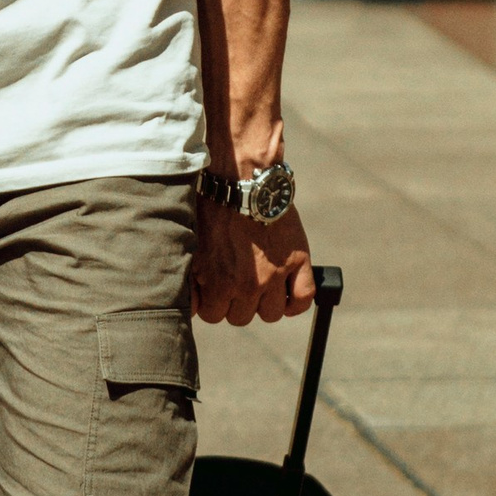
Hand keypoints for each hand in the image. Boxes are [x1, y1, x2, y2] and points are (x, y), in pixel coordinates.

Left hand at [193, 193, 315, 328]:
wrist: (241, 178)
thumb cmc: (211, 208)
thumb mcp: (191, 246)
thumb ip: (191, 280)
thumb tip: (192, 305)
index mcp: (220, 284)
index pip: (214, 316)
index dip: (213, 301)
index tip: (214, 287)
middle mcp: (249, 286)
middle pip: (242, 317)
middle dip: (236, 302)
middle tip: (235, 280)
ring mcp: (275, 274)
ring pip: (271, 314)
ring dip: (264, 303)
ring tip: (259, 283)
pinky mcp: (297, 260)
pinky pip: (303, 298)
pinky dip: (296, 302)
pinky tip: (287, 293)